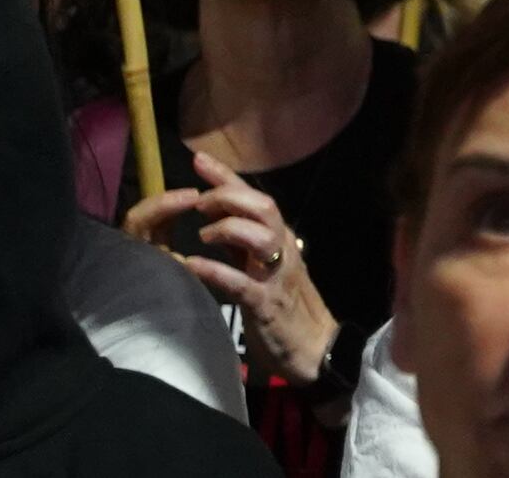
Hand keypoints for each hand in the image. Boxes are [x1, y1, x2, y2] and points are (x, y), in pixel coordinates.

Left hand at [139, 165, 335, 384]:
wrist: (316, 348)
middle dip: (228, 197)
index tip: (198, 159)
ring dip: (227, 229)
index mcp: (280, 238)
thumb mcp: (266, 268)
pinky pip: (242, 282)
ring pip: (260, 236)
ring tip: (201, 235)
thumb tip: (217, 220)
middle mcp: (283, 248)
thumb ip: (245, 245)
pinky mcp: (268, 303)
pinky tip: (192, 267)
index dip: (227, 177)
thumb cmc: (288, 308)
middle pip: (263, 206)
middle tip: (198, 201)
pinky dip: (216, 270)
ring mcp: (277, 274)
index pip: (255, 197)